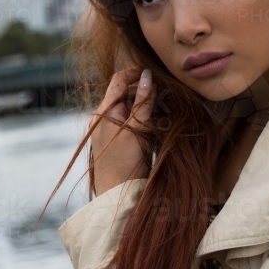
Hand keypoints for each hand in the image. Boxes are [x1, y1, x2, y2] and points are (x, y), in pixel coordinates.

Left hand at [90, 67, 153, 195]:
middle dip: (144, 90)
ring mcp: (108, 130)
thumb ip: (143, 101)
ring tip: (164, 110)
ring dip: (145, 105)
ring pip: (128, 108)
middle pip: (124, 93)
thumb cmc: (126, 162)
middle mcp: (102, 118)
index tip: (155, 73)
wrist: (116, 195)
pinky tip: (156, 125)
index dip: (136, 73)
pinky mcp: (115, 141)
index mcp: (103, 112)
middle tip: (165, 94)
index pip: (118, 80)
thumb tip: (148, 75)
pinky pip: (128, 122)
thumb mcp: (138, 128)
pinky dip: (142, 119)